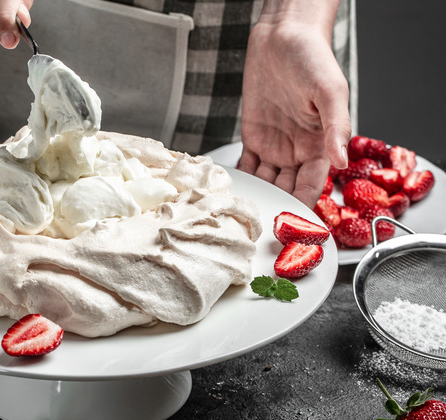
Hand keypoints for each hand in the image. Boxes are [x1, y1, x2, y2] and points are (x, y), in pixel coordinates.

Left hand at [238, 0, 350, 207]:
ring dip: (257, 196)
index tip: (291, 224)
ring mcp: (275, 145)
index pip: (313, 185)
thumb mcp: (330, 91)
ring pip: (266, 181)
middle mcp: (298, 150)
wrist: (282, 38)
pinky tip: (232, 192)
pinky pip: (247, 166)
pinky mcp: (254, 137)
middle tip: (260, 226)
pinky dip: (241, 179)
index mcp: (321, 144)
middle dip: (276, 206)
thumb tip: (342, 161)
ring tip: (241, 214)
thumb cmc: (313, 59)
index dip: (303, 205)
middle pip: (287, 188)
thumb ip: (337, 127)